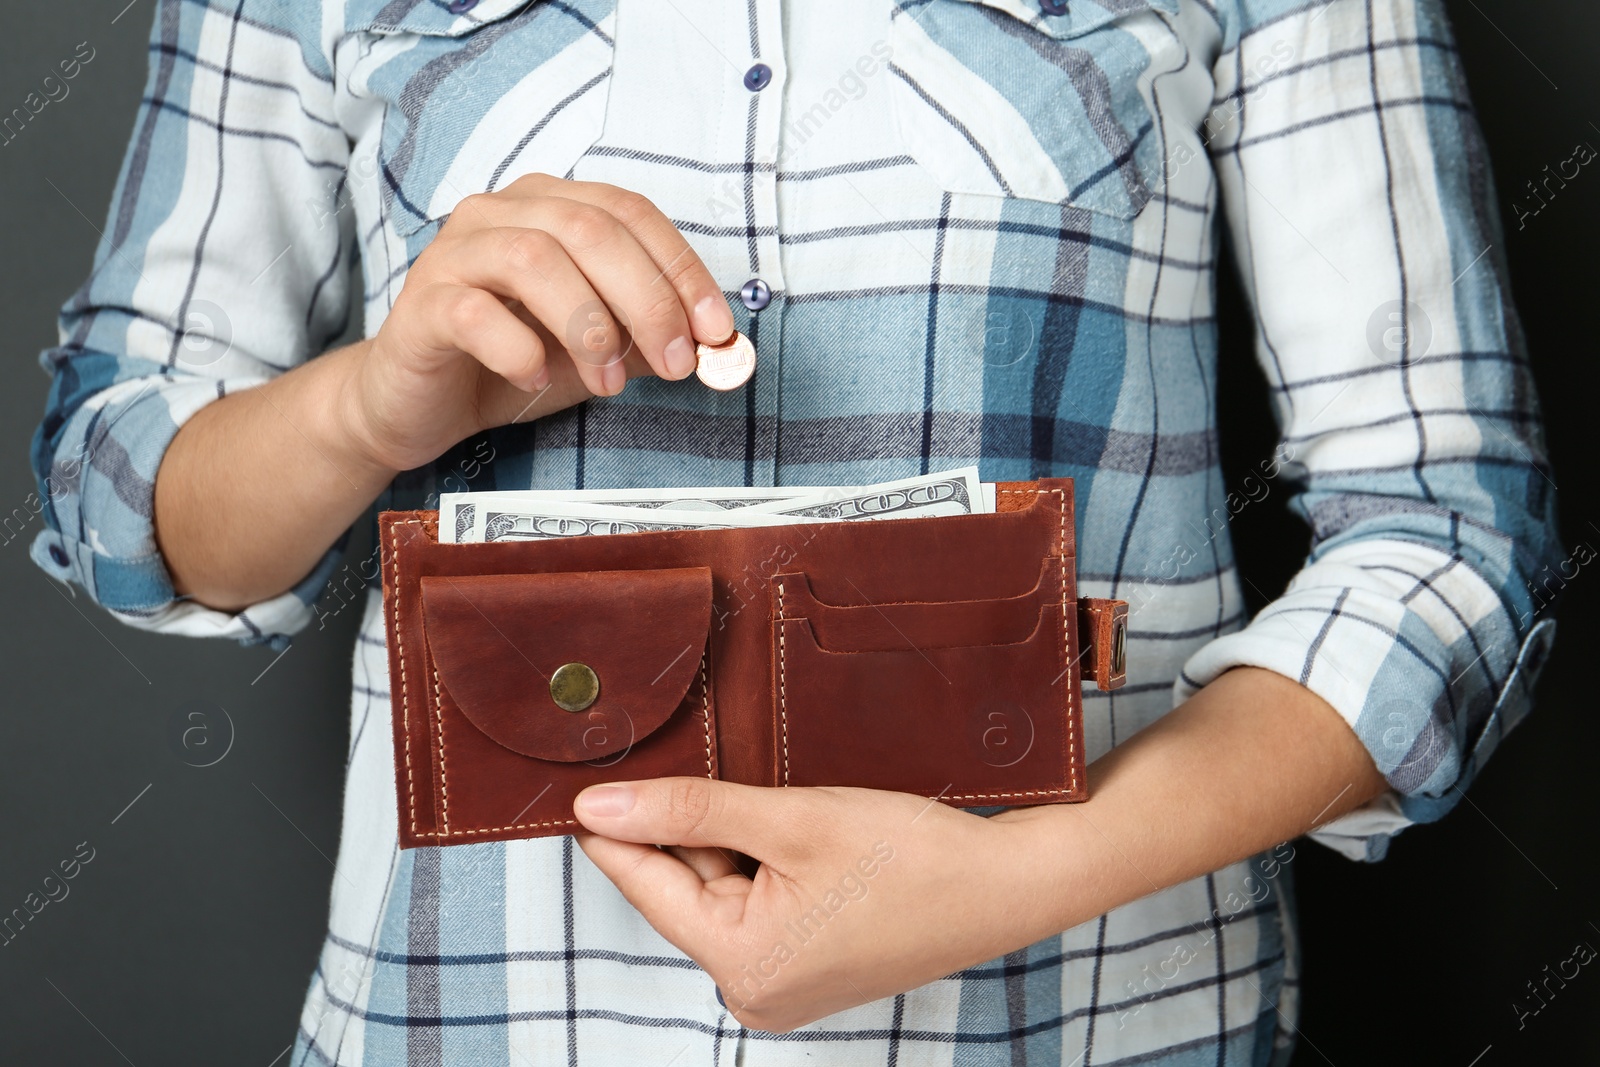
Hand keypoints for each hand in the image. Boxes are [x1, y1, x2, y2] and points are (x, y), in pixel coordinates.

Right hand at [338, 173, 735, 471]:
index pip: (629, 212)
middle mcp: (500, 213)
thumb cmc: (513, 363)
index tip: (716, 330)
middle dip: (646, 300)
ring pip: (534, 259)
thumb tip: (718, 346)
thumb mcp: (599, 350)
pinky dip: (519, 350)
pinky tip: (535, 380)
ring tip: (606, 383)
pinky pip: (475, 313)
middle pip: (589, 229)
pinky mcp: (421, 304)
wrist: (418, 404)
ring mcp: (454, 253)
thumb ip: (651, 339)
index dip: (680, 268)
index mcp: (549, 206)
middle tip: (674, 363)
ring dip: (588, 327)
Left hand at [572, 778, 1064, 1032]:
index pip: (644, 883)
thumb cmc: (915, 857)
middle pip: (686, 885)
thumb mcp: (793, 819)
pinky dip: (765, 859)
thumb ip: (691, 811)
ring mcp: (783, 983)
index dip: (616, 822)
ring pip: (724, 888)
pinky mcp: (808, 965)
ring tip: (784, 800)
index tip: (589, 773)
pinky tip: (795, 825)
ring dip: (736, 838)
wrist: (1009, 884)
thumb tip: (598, 807)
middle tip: (717, 761)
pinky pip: (758, 901)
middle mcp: (754, 991)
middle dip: (695, 825)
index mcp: (742, 967)